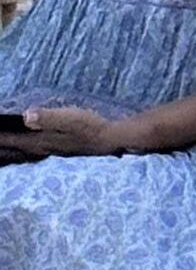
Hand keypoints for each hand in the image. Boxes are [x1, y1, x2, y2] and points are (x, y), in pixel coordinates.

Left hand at [0, 108, 137, 158]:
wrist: (111, 139)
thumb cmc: (91, 126)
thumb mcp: (70, 118)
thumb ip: (48, 118)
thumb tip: (25, 116)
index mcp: (43, 141)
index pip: (14, 141)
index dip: (1, 138)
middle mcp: (43, 148)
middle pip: (15, 150)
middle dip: (2, 146)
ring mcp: (50, 150)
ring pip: (22, 152)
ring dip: (10, 150)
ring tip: (2, 147)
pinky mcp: (57, 148)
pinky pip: (30, 150)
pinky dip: (21, 149)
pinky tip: (23, 147)